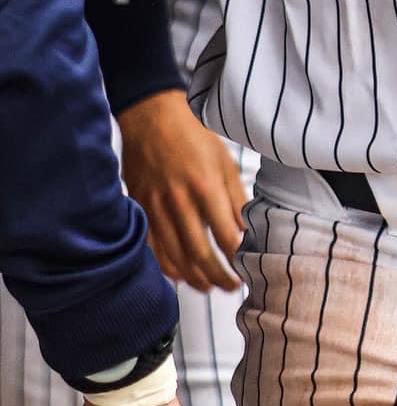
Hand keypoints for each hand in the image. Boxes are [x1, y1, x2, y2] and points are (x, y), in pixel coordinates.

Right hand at [119, 90, 244, 292]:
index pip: (225, 237)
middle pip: (199, 254)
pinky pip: (152, 248)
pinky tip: (179, 275)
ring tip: (209, 287)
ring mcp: (156, 209)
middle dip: (218, 276)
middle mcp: (179, 203)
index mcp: (205, 188)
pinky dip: (166, 266)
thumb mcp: (224, 160)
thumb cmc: (192, 135)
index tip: (246, 268)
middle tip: (231, 286)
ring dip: (194, 278)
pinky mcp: (140, 210)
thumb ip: (235, 197)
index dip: (236, 258)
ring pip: (174, 257)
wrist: (151, 119)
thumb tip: (245, 228)